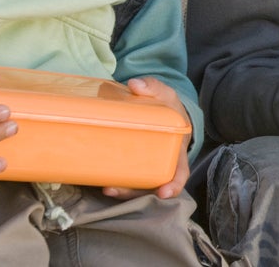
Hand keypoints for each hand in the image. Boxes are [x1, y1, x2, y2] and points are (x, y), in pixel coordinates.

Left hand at [103, 77, 191, 199]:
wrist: (159, 111)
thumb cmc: (166, 106)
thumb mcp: (166, 94)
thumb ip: (153, 87)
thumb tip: (134, 84)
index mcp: (176, 150)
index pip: (180, 172)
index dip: (174, 185)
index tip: (163, 193)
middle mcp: (161, 164)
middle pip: (151, 185)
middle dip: (133, 192)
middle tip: (115, 189)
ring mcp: (145, 167)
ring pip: (135, 186)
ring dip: (121, 190)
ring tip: (105, 187)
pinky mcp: (130, 164)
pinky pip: (123, 176)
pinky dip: (112, 180)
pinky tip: (98, 179)